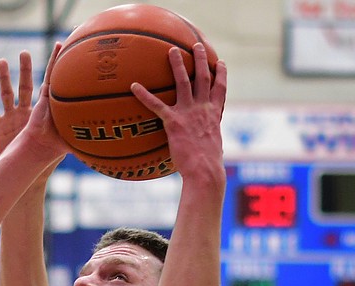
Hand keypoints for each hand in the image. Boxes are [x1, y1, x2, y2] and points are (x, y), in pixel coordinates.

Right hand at [0, 44, 69, 180]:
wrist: (27, 169)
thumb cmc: (46, 159)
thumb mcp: (64, 144)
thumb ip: (79, 133)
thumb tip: (102, 132)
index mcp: (40, 112)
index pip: (47, 85)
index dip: (52, 68)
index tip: (57, 48)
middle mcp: (25, 111)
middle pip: (25, 85)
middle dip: (24, 70)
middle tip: (24, 53)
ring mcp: (11, 117)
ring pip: (5, 93)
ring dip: (3, 78)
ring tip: (1, 62)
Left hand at [131, 43, 226, 181]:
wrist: (204, 171)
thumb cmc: (208, 166)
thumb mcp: (212, 148)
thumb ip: (207, 140)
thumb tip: (206, 149)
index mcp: (214, 115)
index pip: (220, 89)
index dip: (221, 75)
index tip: (220, 63)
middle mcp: (204, 109)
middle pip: (203, 77)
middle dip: (200, 59)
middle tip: (195, 45)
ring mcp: (189, 113)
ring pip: (183, 82)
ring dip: (177, 65)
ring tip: (171, 50)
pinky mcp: (174, 122)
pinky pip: (156, 105)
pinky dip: (144, 95)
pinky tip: (134, 86)